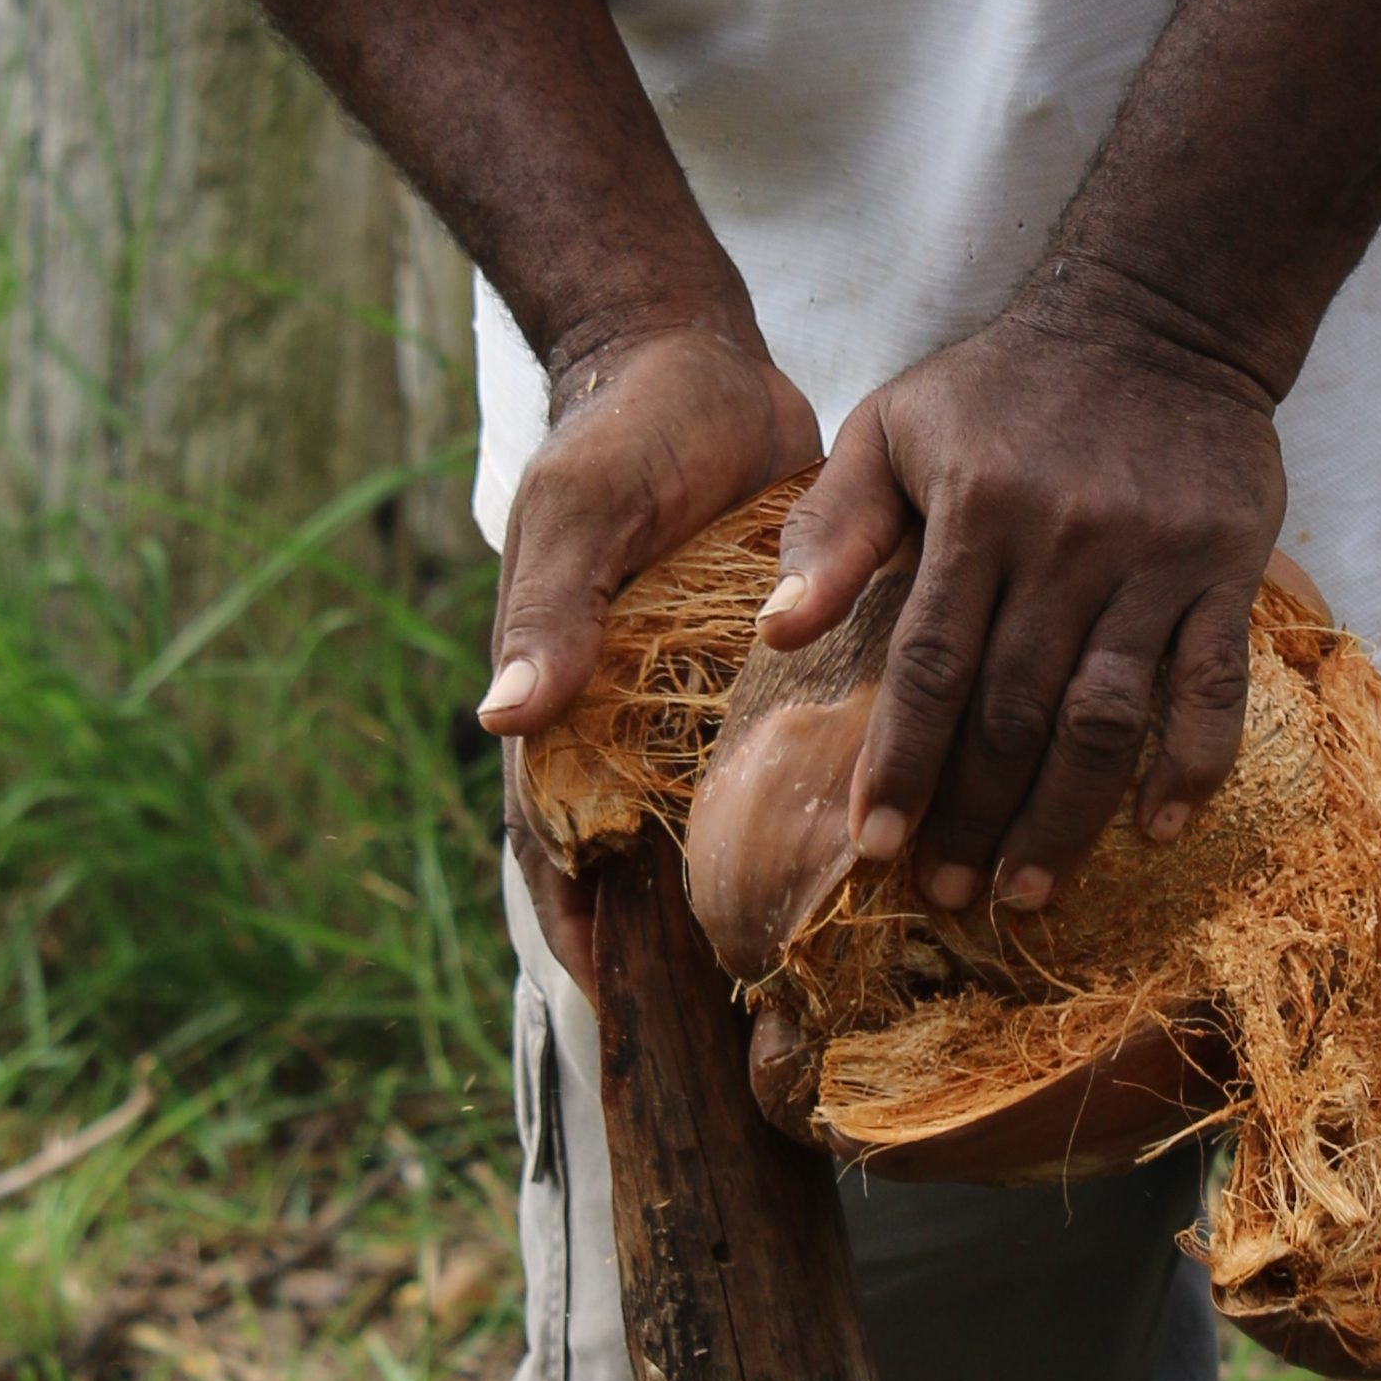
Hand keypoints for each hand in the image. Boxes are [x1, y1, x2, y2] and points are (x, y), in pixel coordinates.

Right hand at [477, 322, 822, 999]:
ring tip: (823, 970)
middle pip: (643, 854)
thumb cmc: (620, 434)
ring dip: (757, 890)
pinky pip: (789, 760)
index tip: (617, 996)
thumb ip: (551, 610)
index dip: (577, 919)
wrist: (700, 361)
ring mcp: (704, 702)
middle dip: (678, 936)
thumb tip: (502, 721)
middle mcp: (636, 718)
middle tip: (739, 1019)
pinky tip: (878, 859)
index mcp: (567, 697)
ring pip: (721, 825)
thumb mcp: (579, 510)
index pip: (555, 835)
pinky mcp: (775, 673)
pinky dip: (817, 810)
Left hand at [760, 273, 1285, 912]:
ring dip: (1067, 818)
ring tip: (1029, 891)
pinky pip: (1213, 684)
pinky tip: (1162, 827)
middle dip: (975, 815)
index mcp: (975, 511)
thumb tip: (777, 631)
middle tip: (950, 897)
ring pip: (1107, 716)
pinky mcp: (1226, 567)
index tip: (877, 848)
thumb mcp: (893, 425)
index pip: (929, 664)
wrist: (1157, 313)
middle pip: (1014, 710)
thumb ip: (831, 526)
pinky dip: (1193, 761)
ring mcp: (1153, 560)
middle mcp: (1066, 542)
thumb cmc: (1004, 386)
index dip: (902, 764)